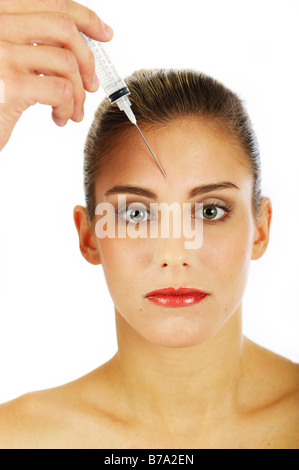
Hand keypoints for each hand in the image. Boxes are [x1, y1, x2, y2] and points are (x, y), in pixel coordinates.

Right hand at [0, 0, 112, 150]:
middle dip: (86, 59)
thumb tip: (81, 40)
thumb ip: (34, 43)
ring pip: (66, 62)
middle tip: (90, 85)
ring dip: (78, 92)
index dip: (84, 18)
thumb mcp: (8, 58)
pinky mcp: (11, 84)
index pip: (50, 4)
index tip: (104, 33)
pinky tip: (60, 117)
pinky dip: (69, 107)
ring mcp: (2, 53)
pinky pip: (61, 90)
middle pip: (63, 29)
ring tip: (72, 110)